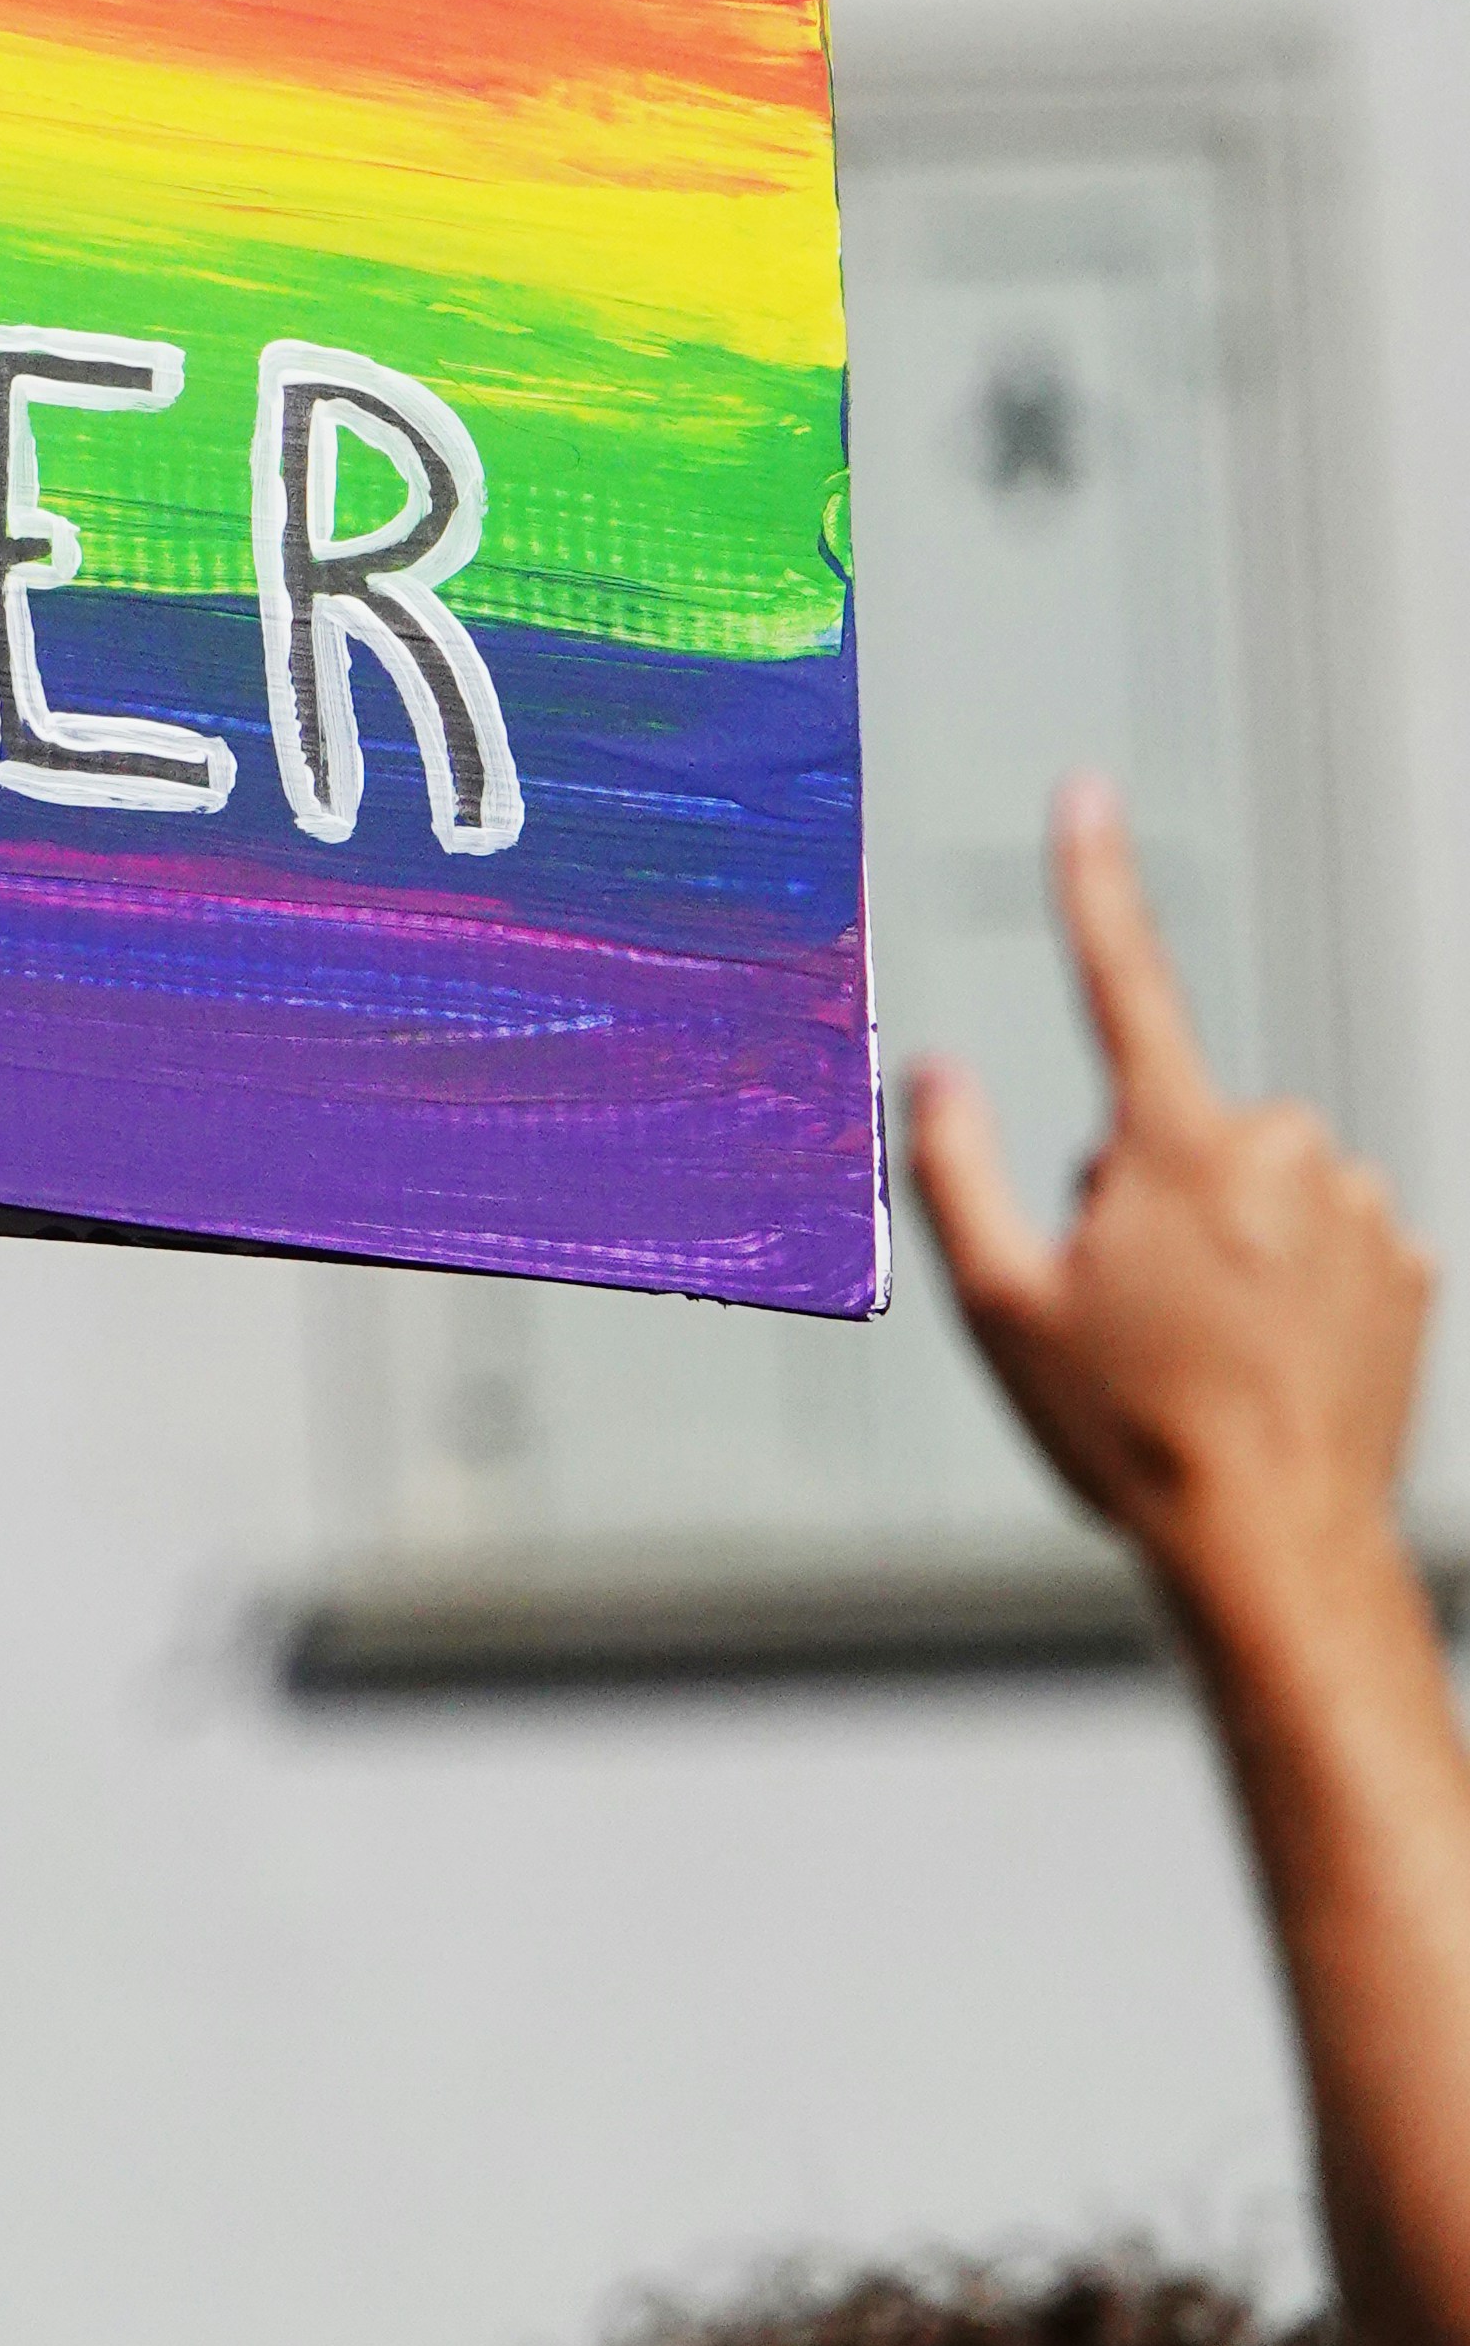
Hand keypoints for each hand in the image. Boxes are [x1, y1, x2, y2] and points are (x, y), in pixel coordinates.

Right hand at [911, 774, 1433, 1603]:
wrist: (1278, 1549)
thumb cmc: (1130, 1437)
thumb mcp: (1000, 1307)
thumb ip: (957, 1167)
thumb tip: (936, 1072)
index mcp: (1176, 1149)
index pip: (1123, 980)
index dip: (1095, 880)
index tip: (1085, 795)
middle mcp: (1282, 1155)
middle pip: (1181, 1122)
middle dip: (1147, 1186)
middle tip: (1130, 1304)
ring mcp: (1357, 1210)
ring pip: (1258, 1183)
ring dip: (1224, 1238)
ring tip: (1205, 1349)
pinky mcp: (1409, 1266)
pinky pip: (1325, 1236)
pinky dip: (1293, 1280)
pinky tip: (1269, 1360)